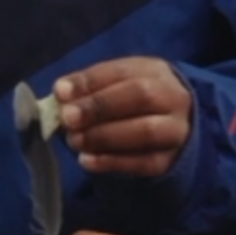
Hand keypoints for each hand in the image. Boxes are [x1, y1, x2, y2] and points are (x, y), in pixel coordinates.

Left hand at [57, 58, 193, 177]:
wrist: (170, 126)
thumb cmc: (131, 100)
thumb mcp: (115, 84)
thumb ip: (89, 88)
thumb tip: (61, 94)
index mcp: (155, 71)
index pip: (122, 71)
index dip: (90, 82)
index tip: (60, 92)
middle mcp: (173, 97)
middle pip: (141, 97)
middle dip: (99, 107)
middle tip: (67, 118)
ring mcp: (175, 130)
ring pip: (145, 131)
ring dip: (103, 136)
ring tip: (74, 140)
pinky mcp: (169, 160)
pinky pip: (143, 163)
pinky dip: (112, 162)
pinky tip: (87, 160)